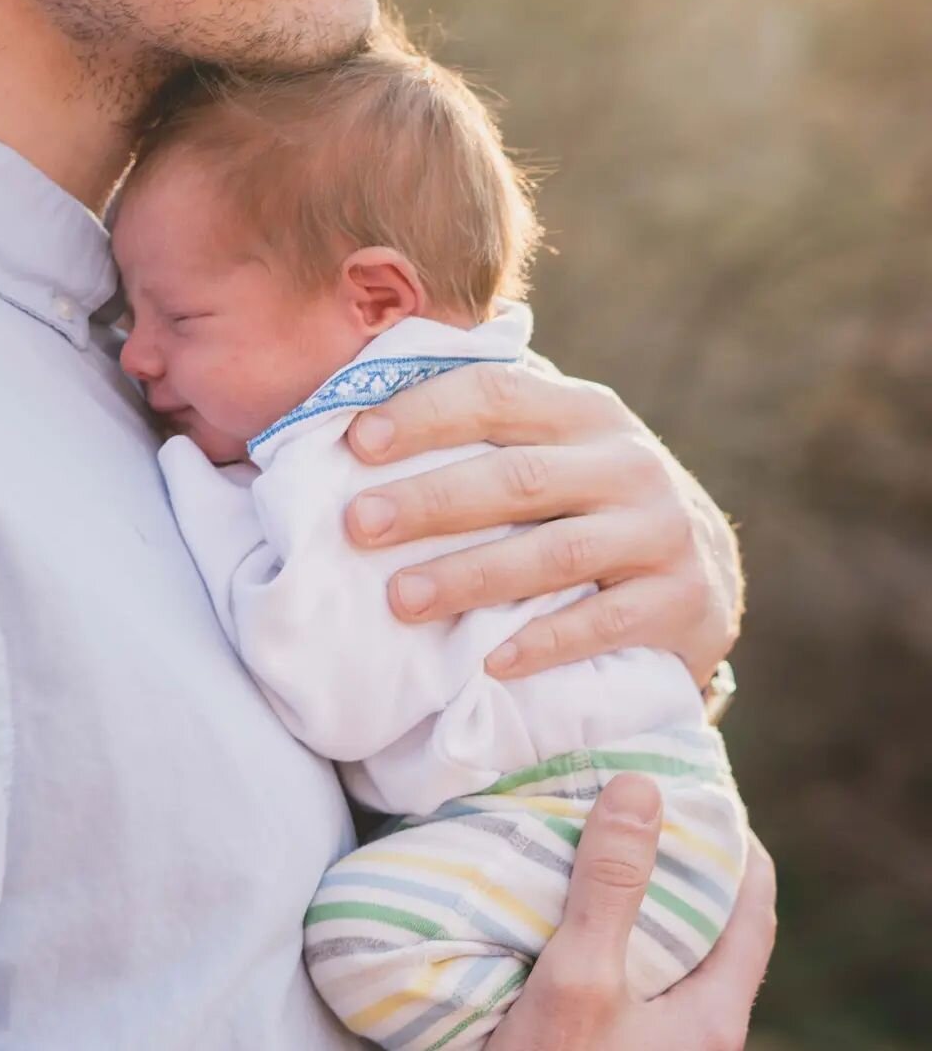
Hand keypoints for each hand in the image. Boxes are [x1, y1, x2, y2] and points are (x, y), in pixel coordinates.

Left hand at [342, 361, 740, 685]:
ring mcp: (661, 532)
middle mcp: (627, 464)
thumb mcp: (554, 446)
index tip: (357, 442)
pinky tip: (490, 662)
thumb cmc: (587, 496)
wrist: (703, 565)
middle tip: (357, 524)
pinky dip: (547, 643)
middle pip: (518, 477)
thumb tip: (354, 420)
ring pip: (556, 553)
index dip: (426, 414)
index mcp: (584, 410)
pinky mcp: (683, 602)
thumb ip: (485, 427)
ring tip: (400, 598)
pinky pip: (606, 624)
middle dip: (431, 501)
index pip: (497, 394)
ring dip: (471, 576)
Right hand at [486, 774, 775, 1050]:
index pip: (754, 906)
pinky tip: (554, 906)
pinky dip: (598, 928)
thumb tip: (643, 788)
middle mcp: (696, 1030)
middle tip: (625, 799)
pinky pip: (621, 972)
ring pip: (657, 946)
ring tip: (583, 838)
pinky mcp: (611, 1043)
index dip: (732, 839)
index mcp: (715, 1013)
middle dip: (669, 856)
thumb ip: (613, 887)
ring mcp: (655, 1041)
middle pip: (705, 922)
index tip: (693, 786)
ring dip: (626, 891)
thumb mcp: (581, 977)